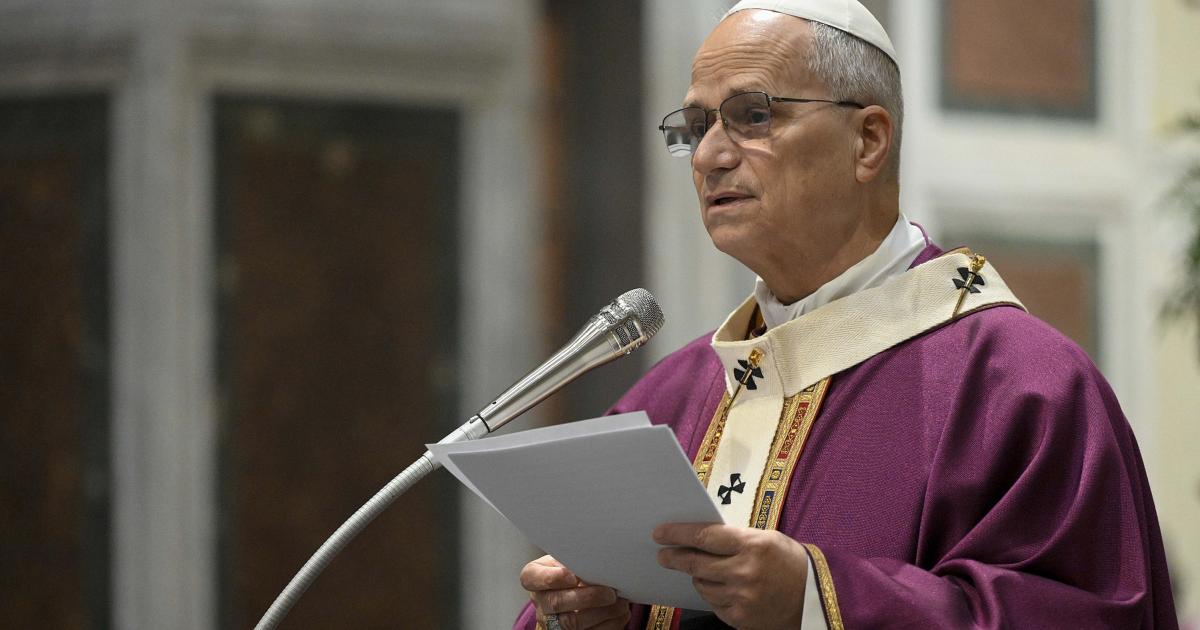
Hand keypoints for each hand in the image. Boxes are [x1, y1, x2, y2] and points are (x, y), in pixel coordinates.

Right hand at [520, 555, 630, 629]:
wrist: (572, 594)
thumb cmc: (571, 572)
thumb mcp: (566, 560)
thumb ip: (575, 558)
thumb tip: (599, 558)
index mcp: (535, 578)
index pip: (530, 577)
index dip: (551, 577)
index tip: (573, 575)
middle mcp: (541, 602)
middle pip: (556, 602)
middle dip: (587, 598)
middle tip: (609, 592)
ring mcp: (552, 623)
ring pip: (572, 623)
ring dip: (601, 613)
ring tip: (620, 602)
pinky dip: (608, 623)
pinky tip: (620, 613)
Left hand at [654, 523, 807, 629]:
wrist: (816, 598)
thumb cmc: (790, 563)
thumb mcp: (766, 539)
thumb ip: (735, 538)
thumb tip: (699, 537)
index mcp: (752, 545)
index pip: (703, 536)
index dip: (677, 534)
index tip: (660, 533)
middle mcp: (744, 572)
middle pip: (695, 563)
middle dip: (674, 557)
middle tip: (662, 554)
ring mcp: (742, 598)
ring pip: (702, 585)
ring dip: (696, 577)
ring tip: (700, 571)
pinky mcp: (741, 619)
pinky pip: (713, 604)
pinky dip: (712, 594)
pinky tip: (719, 588)